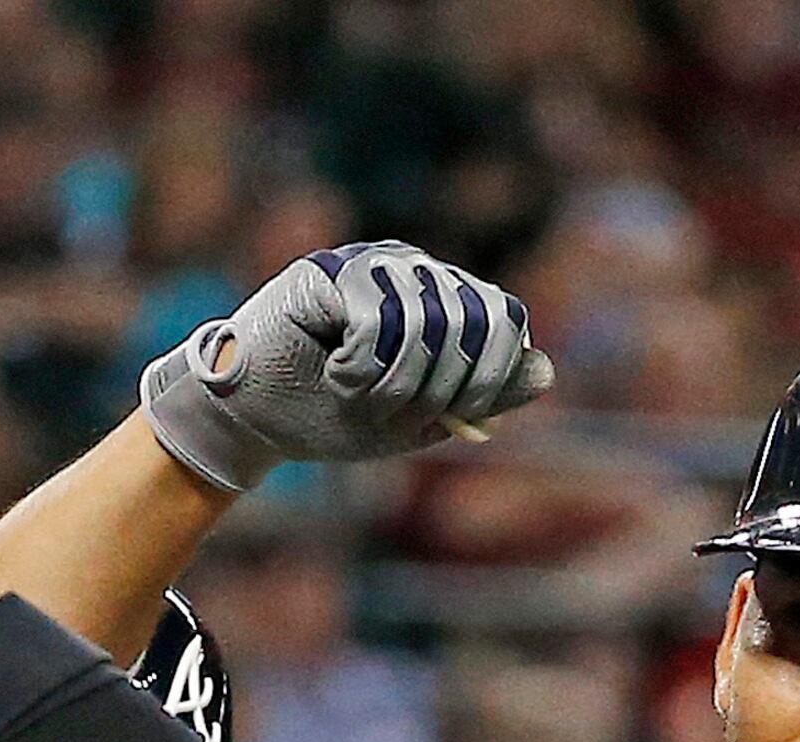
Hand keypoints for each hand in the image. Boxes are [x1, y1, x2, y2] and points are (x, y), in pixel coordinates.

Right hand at [140, 243, 552, 492]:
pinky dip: (360, 369)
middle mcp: (412, 269)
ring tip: (360, 399)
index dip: (493, 373)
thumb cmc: (330, 415)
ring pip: (426, 322)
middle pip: (473, 317)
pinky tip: (335, 376)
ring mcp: (370, 263)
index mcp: (440, 298)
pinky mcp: (328, 271)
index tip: (463, 416)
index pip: (502, 317)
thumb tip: (546, 372)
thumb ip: (479, 396)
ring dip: (396, 385)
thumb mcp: (419, 417)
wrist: (254, 420)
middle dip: (442, 387)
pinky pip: (375, 323)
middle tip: (398, 414)